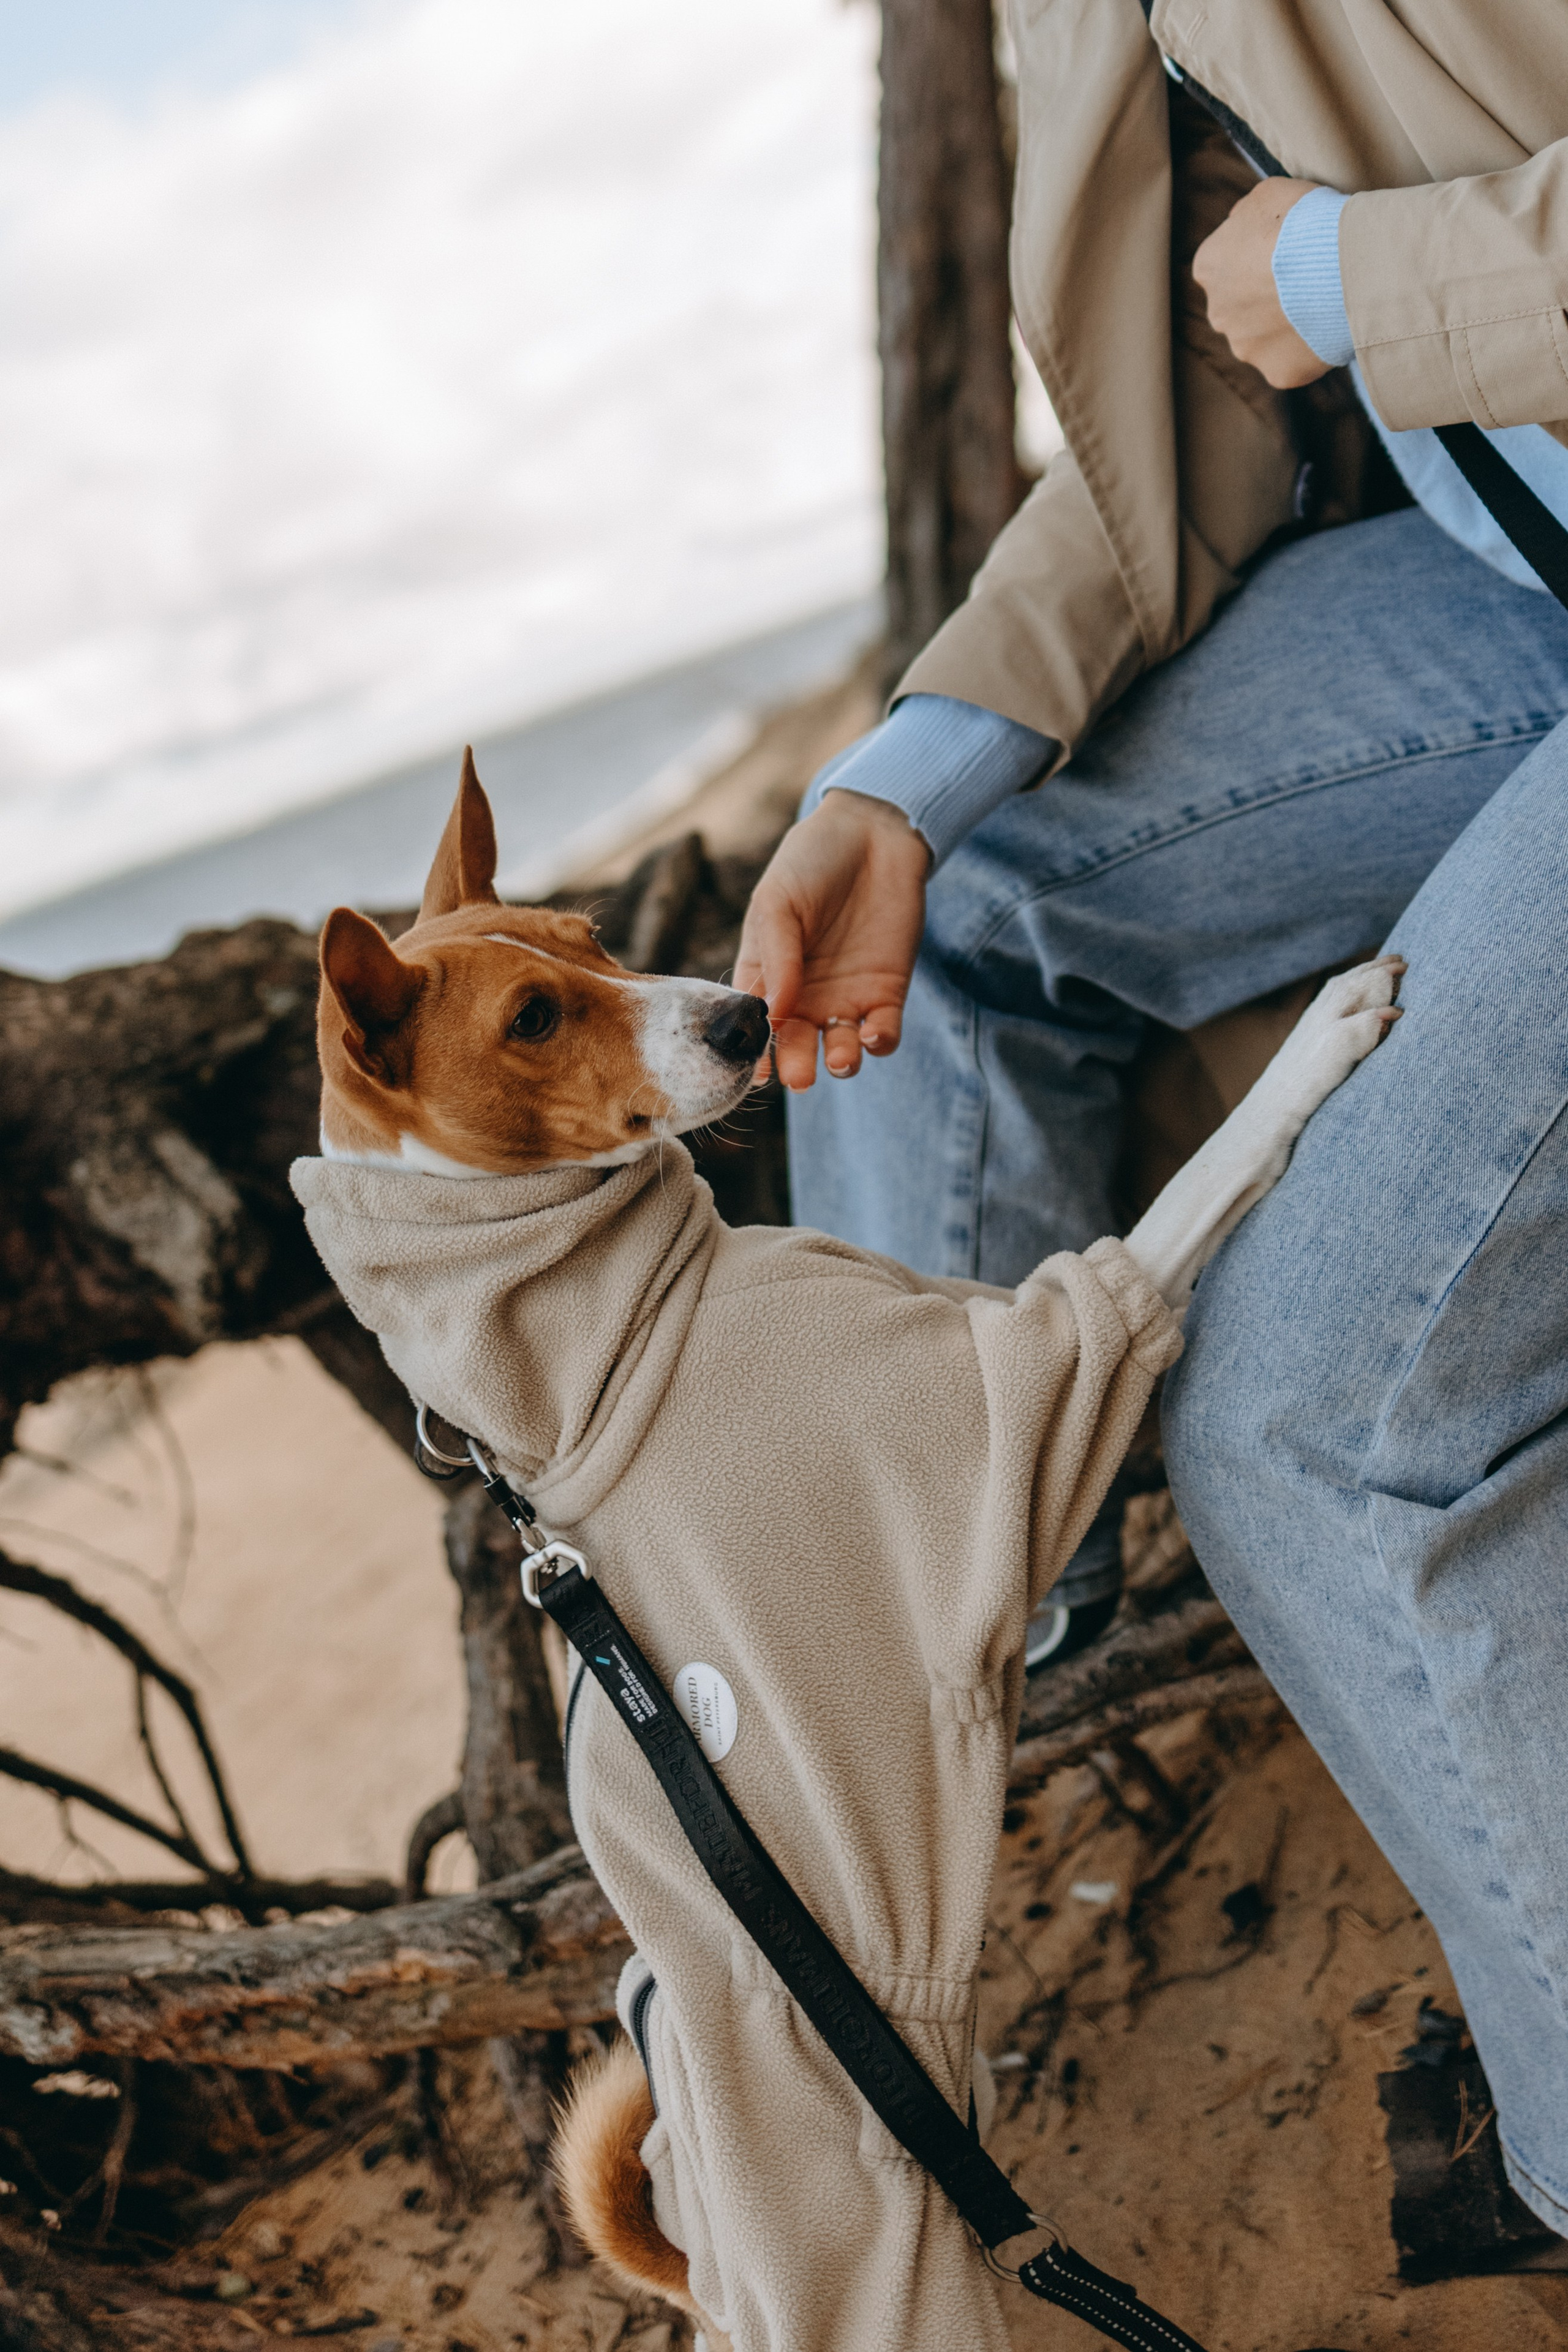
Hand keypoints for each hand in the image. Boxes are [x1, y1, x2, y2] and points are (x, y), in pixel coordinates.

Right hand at [734, 788, 930, 1089]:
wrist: (873, 834)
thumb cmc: (811, 862)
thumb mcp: (777, 901)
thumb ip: (776, 956)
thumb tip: (776, 1013)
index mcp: (767, 977)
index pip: (756, 1025)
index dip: (755, 1052)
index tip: (757, 1071)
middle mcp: (804, 996)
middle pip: (798, 1046)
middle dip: (797, 1065)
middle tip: (799, 1077)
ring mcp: (846, 997)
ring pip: (841, 1048)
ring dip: (841, 1061)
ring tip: (840, 1058)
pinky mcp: (888, 992)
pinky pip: (884, 1032)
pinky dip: (880, 1042)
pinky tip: (874, 1034)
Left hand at [1192, 178, 1331, 388]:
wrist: (1339, 263)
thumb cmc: (1304, 220)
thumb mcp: (1268, 194)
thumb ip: (1246, 215)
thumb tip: (1240, 226)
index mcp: (1209, 267)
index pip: (1225, 264)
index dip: (1256, 255)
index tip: (1284, 250)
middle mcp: (1218, 313)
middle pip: (1240, 307)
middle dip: (1265, 296)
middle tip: (1303, 281)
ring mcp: (1246, 347)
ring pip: (1263, 338)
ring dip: (1285, 325)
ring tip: (1321, 303)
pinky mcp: (1276, 372)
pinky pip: (1292, 361)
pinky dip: (1309, 349)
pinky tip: (1329, 328)